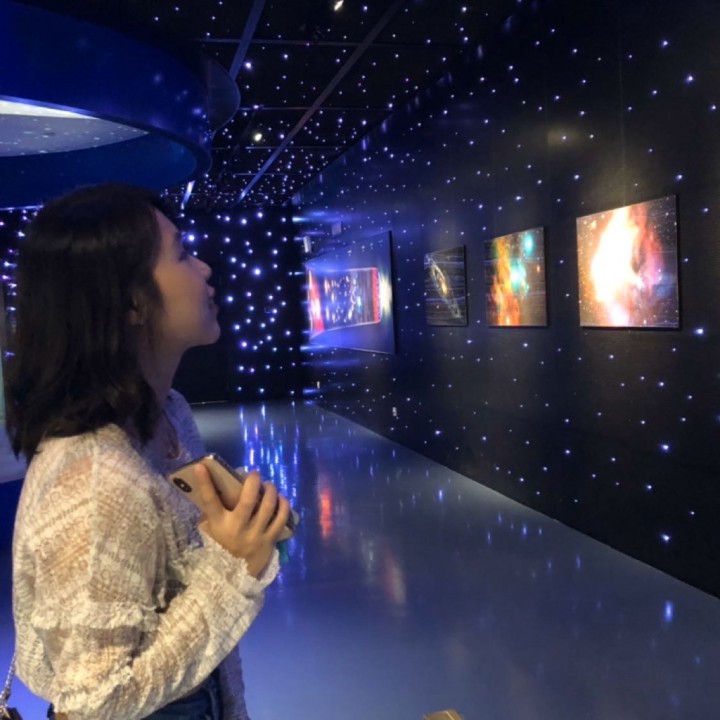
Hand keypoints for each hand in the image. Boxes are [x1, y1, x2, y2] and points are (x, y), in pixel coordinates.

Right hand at [193, 463, 290, 577]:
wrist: (233, 578)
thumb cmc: (221, 548)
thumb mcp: (210, 532)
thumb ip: (210, 514)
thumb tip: (213, 488)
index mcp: (219, 524)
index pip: (210, 501)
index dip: (204, 482)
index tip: (201, 465)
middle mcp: (237, 528)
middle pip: (248, 500)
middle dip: (253, 482)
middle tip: (254, 474)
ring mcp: (255, 535)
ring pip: (268, 506)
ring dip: (271, 491)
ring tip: (269, 485)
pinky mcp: (270, 540)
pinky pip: (281, 518)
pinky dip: (283, 505)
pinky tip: (282, 498)